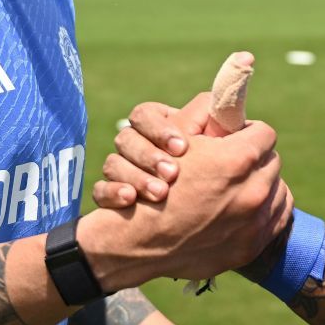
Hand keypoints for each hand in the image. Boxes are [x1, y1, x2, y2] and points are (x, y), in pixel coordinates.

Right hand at [80, 121, 293, 286]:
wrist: (142, 239)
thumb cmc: (157, 184)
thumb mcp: (180, 142)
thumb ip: (212, 124)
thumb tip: (234, 118)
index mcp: (239, 158)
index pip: (264, 133)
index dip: (248, 132)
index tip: (238, 138)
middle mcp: (254, 190)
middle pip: (272, 162)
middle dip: (256, 159)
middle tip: (237, 164)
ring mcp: (255, 221)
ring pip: (278, 191)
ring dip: (263, 186)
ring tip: (242, 187)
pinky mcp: (252, 246)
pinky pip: (276, 219)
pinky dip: (265, 211)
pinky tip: (247, 209)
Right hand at [94, 93, 218, 208]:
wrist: (199, 222)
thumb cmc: (217, 175)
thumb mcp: (223, 147)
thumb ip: (219, 122)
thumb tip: (224, 102)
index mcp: (159, 127)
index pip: (145, 115)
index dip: (160, 128)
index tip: (182, 147)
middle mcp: (137, 146)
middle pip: (126, 137)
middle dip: (150, 155)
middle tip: (173, 173)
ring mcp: (122, 171)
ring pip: (113, 163)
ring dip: (137, 176)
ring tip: (161, 194)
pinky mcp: (111, 197)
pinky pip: (100, 190)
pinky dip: (113, 193)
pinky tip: (130, 199)